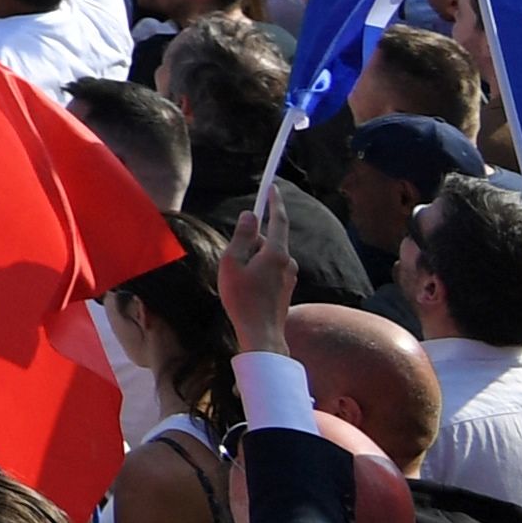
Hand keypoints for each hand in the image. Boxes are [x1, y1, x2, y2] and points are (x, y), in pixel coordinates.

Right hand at [220, 199, 297, 355]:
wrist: (261, 334)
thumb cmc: (242, 298)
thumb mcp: (232, 262)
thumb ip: (242, 236)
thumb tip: (250, 216)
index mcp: (277, 253)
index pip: (279, 220)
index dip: (275, 202)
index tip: (273, 188)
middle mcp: (288, 262)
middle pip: (268, 240)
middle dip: (251, 242)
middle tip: (232, 261)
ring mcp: (289, 277)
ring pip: (268, 257)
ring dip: (252, 260)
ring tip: (237, 281)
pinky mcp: (286, 289)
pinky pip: (270, 270)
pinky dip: (257, 272)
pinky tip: (245, 290)